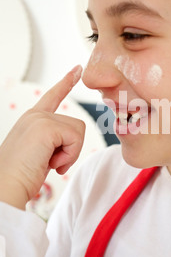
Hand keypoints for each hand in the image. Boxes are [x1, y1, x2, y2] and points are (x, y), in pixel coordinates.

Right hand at [0, 65, 85, 209]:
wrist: (6, 187)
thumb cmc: (21, 177)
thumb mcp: (39, 153)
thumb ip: (53, 141)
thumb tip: (69, 141)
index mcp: (31, 120)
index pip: (52, 96)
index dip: (66, 82)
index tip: (77, 69)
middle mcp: (35, 115)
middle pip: (77, 126)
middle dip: (70, 149)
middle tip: (50, 162)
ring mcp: (40, 119)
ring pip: (78, 132)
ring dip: (70, 153)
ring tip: (48, 163)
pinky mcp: (46, 127)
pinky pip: (76, 139)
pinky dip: (69, 156)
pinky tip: (51, 163)